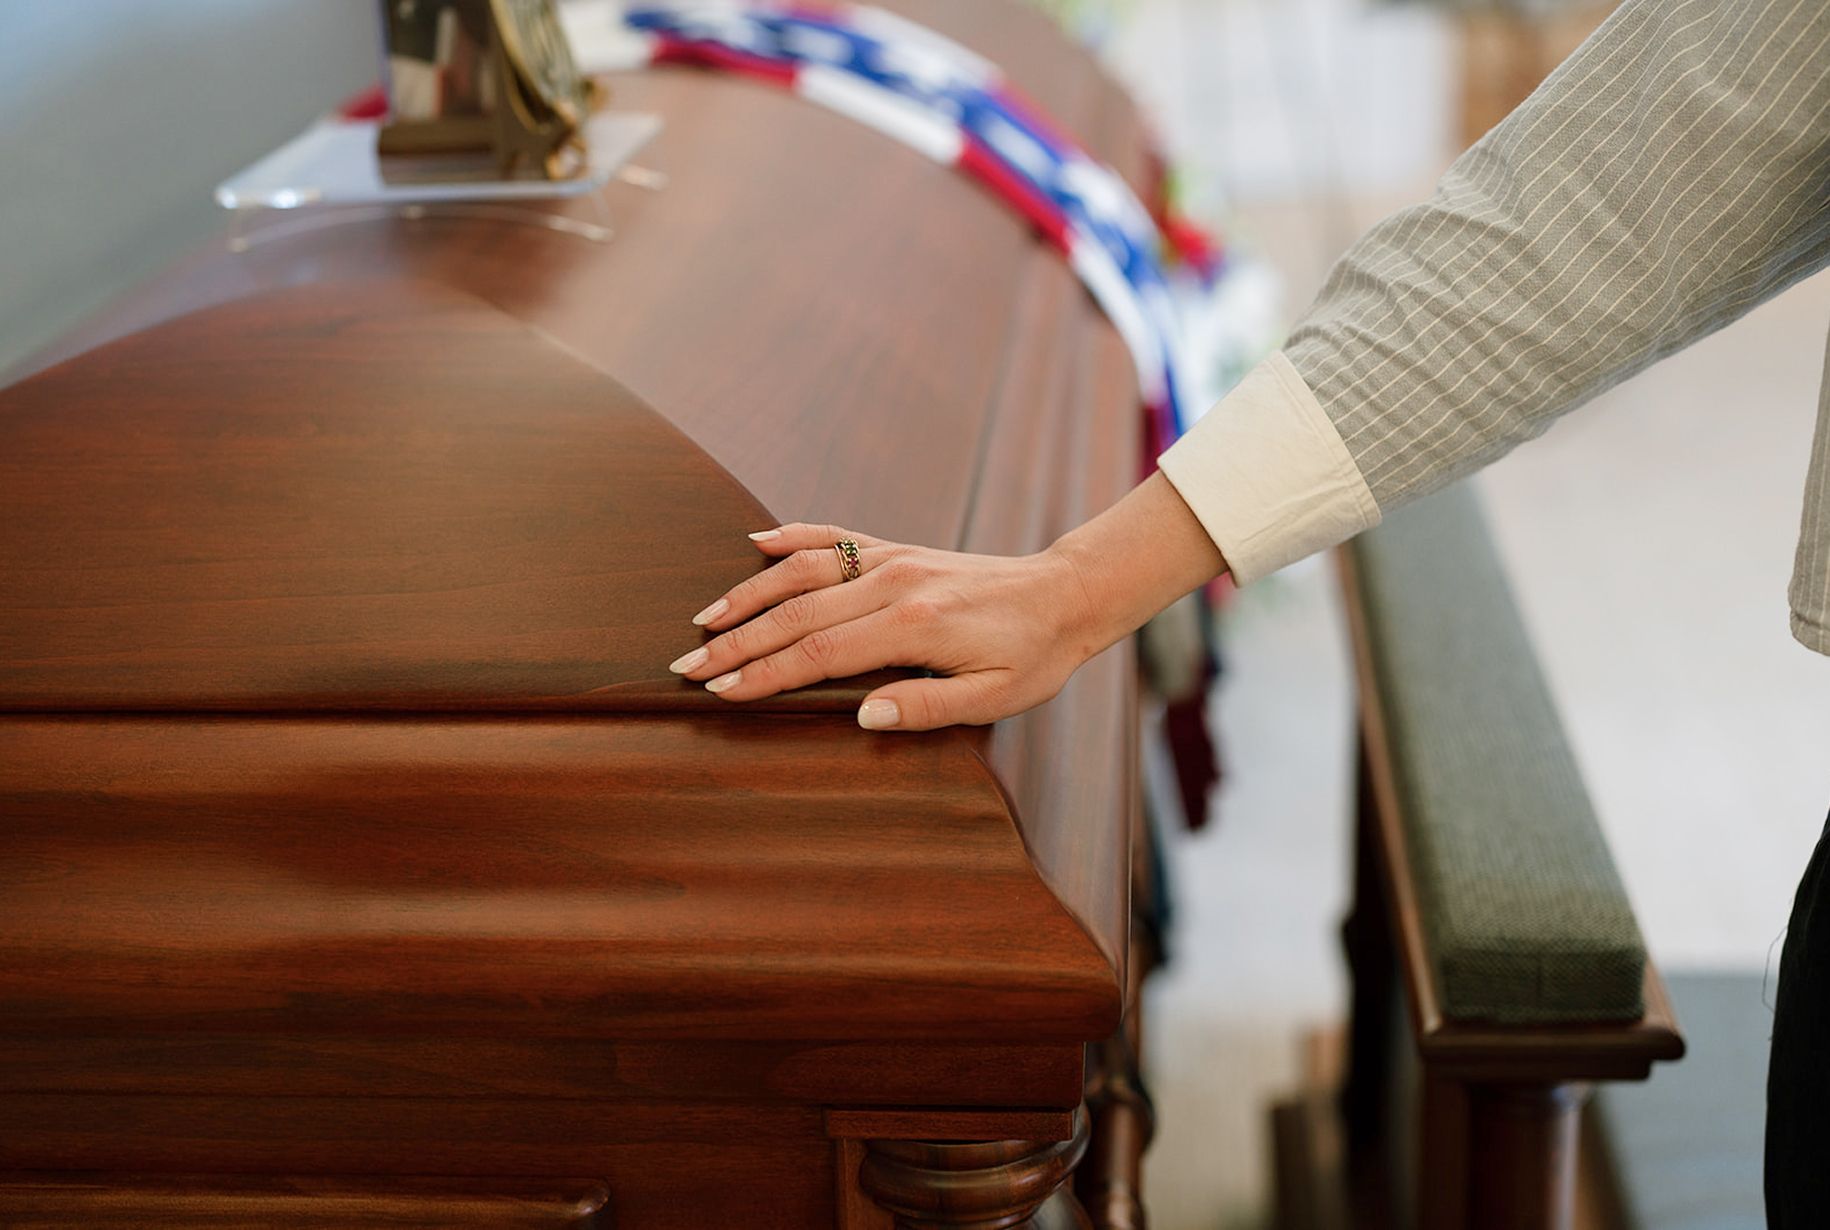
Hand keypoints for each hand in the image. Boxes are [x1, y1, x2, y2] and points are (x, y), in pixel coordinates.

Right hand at [669, 523, 1102, 730]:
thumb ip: (926, 708)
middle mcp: (894, 584)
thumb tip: (863, 717)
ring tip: (704, 619)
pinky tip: (755, 542)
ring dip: (749, 594)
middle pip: (796, 613)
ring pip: (804, 572)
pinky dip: (792, 537)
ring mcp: (892, 560)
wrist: (1064, 595)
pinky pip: (834, 539)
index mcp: (913, 626)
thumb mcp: (994, 698)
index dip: (763, 675)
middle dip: (736, 642)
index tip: (719, 692)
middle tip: (687, 665)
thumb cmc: (1031, 655)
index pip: (818, 654)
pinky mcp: (897, 549)